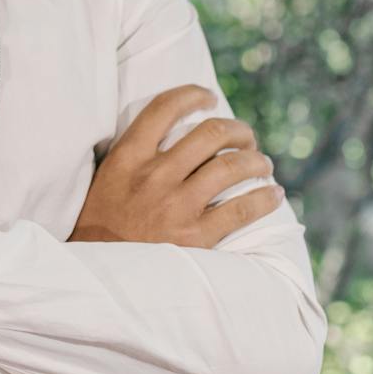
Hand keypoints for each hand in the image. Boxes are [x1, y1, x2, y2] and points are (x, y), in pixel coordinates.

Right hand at [69, 83, 283, 246]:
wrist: (98, 279)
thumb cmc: (101, 228)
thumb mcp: (106, 180)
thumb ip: (134, 156)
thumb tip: (174, 135)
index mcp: (128, 157)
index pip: (164, 107)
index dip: (193, 95)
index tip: (209, 97)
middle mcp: (154, 176)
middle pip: (210, 133)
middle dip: (237, 130)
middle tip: (246, 138)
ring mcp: (176, 206)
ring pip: (232, 167)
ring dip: (256, 161)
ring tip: (263, 164)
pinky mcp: (195, 237)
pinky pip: (242, 209)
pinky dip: (265, 198)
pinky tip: (274, 195)